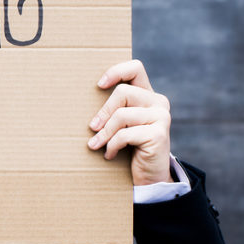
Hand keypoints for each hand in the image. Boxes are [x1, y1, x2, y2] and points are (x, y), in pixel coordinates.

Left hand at [87, 60, 172, 185]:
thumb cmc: (129, 147)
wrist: (149, 175)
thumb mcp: (120, 125)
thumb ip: (113, 110)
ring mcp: (161, 117)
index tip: (99, 85)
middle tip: (92, 127)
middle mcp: (158, 102)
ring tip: (96, 145)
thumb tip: (82, 101)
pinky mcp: (158, 134)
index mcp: (148, 95)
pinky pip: (125, 135)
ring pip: (122, 115)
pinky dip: (112, 146)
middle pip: (123, 92)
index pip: (135, 68)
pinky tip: (109, 155)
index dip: (116, 71)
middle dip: (103, 112)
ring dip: (104, 133)